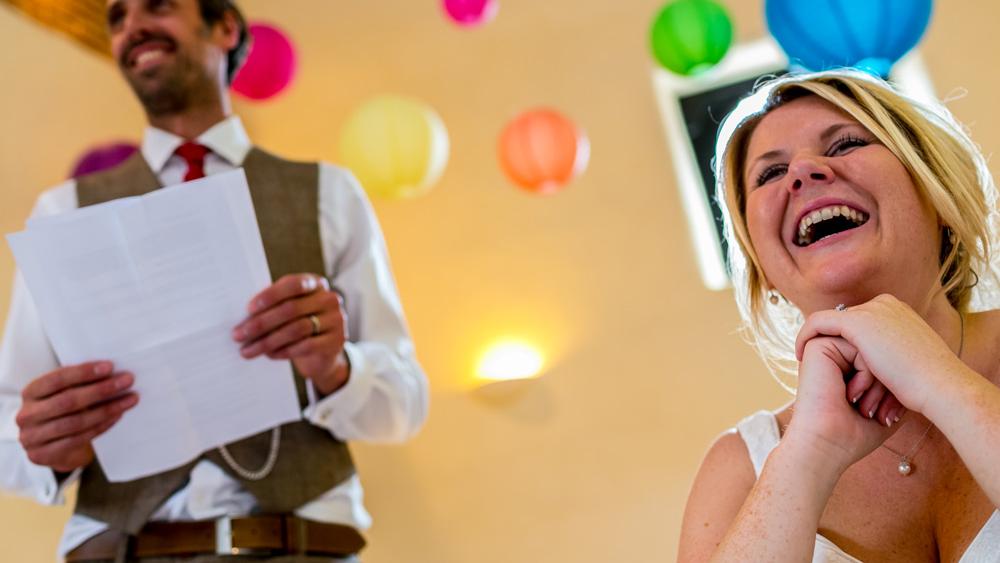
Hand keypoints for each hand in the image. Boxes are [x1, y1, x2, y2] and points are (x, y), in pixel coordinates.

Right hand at [15, 361, 137, 471]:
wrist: (54, 448)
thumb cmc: (64, 413)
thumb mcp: (64, 394)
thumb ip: (79, 383)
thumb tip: (113, 371)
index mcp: (30, 392)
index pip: (57, 379)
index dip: (83, 372)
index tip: (110, 367)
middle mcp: (27, 414)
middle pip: (68, 401)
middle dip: (101, 390)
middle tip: (127, 381)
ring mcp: (32, 437)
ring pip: (75, 422)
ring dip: (107, 409)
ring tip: (130, 399)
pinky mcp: (42, 455)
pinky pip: (78, 439)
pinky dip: (101, 426)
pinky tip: (117, 416)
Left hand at [233, 274, 349, 394]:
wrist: (323, 352)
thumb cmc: (298, 324)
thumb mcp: (289, 310)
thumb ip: (274, 305)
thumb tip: (244, 314)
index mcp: (315, 283)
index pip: (293, 284)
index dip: (270, 295)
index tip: (248, 309)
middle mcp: (329, 299)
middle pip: (291, 309)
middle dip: (261, 323)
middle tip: (239, 334)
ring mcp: (336, 320)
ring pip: (296, 329)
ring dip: (267, 341)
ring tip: (248, 350)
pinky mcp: (336, 341)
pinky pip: (305, 346)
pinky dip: (284, 351)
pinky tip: (270, 355)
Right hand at [786, 337, 897, 470]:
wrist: (827, 445)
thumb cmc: (853, 435)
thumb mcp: (884, 406)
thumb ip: (895, 383)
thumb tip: (915, 370)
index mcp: (843, 369)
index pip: (884, 363)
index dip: (891, 389)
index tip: (881, 418)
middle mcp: (833, 357)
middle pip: (880, 354)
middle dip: (885, 386)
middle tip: (873, 414)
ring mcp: (825, 350)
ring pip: (873, 349)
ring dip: (876, 382)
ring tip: (863, 407)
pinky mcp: (819, 346)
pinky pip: (860, 348)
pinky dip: (866, 375)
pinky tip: (851, 395)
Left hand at [795, 294, 965, 414]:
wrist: (940, 387)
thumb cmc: (930, 384)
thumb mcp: (911, 362)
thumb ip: (893, 355)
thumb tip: (883, 366)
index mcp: (899, 311)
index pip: (862, 321)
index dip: (846, 343)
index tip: (838, 363)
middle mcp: (885, 304)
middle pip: (846, 322)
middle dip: (833, 345)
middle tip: (819, 366)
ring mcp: (871, 311)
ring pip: (832, 324)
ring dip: (823, 347)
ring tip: (810, 365)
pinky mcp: (856, 322)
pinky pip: (818, 323)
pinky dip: (805, 337)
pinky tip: (800, 356)